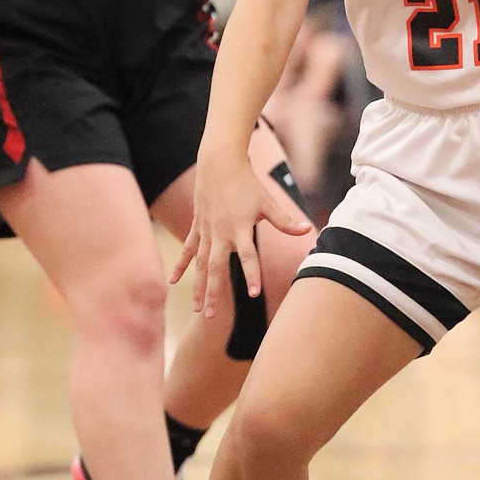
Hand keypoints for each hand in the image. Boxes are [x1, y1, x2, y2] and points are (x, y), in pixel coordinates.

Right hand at [171, 150, 312, 319]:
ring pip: (201, 264)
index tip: (252, 294)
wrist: (220, 164)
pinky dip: (181, 265)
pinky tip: (172, 281)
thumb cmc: (247, 183)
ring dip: (198, 286)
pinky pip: (188, 249)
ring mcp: (207, 231)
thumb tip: (307, 231)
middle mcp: (221, 234)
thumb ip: (285, 221)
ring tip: (196, 309)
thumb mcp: (268, 202)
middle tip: (210, 316)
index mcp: (240, 229)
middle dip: (214, 293)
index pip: (248, 257)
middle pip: (216, 269)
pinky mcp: (198, 226)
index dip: (251, 274)